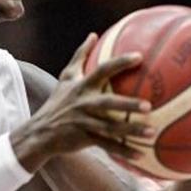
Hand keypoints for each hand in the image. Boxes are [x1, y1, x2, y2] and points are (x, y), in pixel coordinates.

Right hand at [10, 33, 151, 171]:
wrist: (39, 132)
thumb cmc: (57, 102)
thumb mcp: (66, 77)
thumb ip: (80, 56)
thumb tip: (93, 34)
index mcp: (82, 87)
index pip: (102, 70)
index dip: (120, 63)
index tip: (139, 57)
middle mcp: (83, 104)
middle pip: (108, 103)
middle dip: (128, 104)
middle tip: (149, 105)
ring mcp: (84, 123)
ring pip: (111, 128)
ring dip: (131, 131)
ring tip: (152, 132)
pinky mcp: (84, 139)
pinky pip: (107, 146)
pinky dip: (123, 151)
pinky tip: (141, 155)